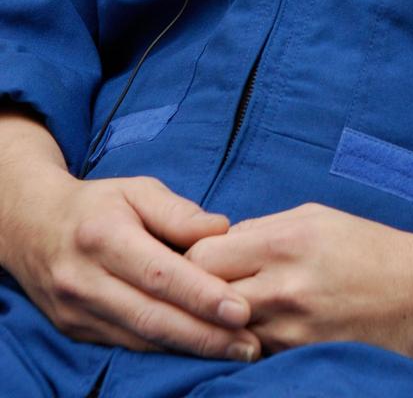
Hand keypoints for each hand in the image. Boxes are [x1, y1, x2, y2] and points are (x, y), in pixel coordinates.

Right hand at [7, 168, 260, 359]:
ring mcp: (78, 312)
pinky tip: (200, 350)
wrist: (33, 229)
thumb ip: (178, 212)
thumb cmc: (99, 205)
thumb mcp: (137, 189)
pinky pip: (128, 345)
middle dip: (205, 335)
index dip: (201, 295)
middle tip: (250, 344)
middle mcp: (86, 280)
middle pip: (152, 317)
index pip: (158, 273)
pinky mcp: (77, 332)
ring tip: (237, 351)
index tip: (240, 309)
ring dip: (191, 349)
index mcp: (103, 236)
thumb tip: (222, 229)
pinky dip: (166, 351)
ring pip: (141, 339)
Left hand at [187, 202, 412, 358]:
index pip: (203, 254)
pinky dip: (245, 341)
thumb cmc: (367, 247)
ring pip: (223, 330)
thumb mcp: (314, 218)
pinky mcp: (301, 356)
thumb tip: (219, 243)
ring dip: (218, 322)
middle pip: (203, 295)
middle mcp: (284, 283)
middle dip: (195, 293)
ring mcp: (291, 327)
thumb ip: (262, 229)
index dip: (190, 258)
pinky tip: (254, 331)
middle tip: (199, 292)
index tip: (195, 261)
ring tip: (225, 313)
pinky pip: (251, 352)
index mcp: (286, 239)